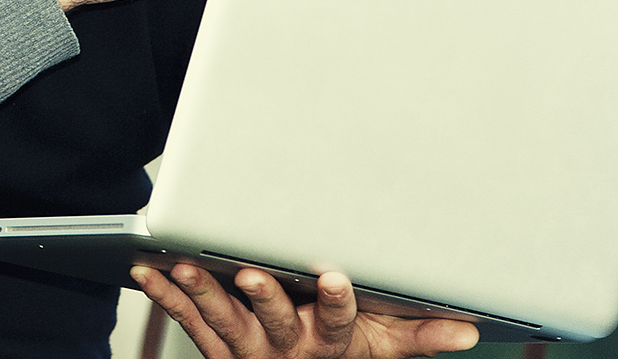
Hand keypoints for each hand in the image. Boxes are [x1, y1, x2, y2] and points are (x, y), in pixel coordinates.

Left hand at [132, 263, 479, 358]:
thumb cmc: (345, 355)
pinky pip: (189, 323)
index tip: (334, 278)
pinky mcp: (218, 347)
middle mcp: (289, 347)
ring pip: (224, 322)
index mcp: (332, 341)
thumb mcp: (386, 350)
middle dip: (263, 297)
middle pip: (276, 321)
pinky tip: (146, 273)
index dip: (337, 302)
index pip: (340, 320)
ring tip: (183, 267)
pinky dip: (166, 297)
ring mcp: (249, 349)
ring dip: (203, 293)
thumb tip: (471, 332)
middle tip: (250, 273)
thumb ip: (421, 336)